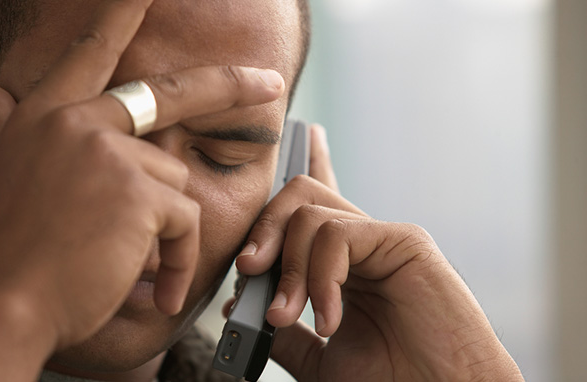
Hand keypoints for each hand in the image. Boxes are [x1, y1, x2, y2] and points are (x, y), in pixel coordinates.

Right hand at [0, 0, 284, 349]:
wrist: (6, 305)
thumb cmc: (8, 251)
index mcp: (45, 115)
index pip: (92, 51)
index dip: (121, 14)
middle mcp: (79, 122)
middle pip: (172, 94)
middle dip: (229, 85)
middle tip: (270, 82)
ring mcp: (110, 154)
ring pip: (176, 180)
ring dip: (166, 224)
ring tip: (127, 258)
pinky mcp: (139, 193)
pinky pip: (186, 221)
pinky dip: (179, 258)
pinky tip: (156, 283)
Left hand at [235, 124, 522, 380]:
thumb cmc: (391, 380)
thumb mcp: (319, 359)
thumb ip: (284, 332)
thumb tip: (238, 304)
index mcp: (346, 264)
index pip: (319, 204)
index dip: (312, 163)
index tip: (307, 136)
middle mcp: (363, 243)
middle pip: (299, 196)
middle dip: (263, 231)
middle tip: (248, 273)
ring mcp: (383, 239)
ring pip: (309, 212)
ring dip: (288, 268)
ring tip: (289, 316)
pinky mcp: (405, 241)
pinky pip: (338, 235)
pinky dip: (320, 277)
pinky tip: (330, 317)